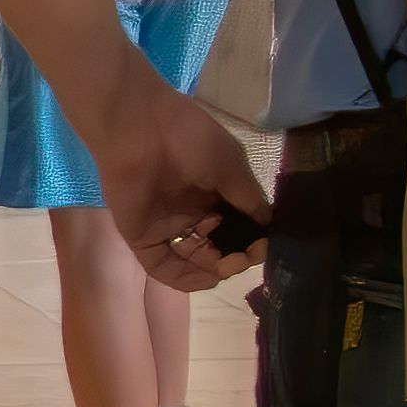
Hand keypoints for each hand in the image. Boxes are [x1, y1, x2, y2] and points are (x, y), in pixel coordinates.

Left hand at [99, 94, 275, 294]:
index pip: (239, 227)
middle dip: (238, 257)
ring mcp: (167, 226)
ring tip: (229, 262)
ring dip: (218, 270)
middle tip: (246, 255)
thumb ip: (249, 200)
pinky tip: (209, 277)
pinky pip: (165, 268)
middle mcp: (192, 212)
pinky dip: (188, 280)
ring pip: (196, 262)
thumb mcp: (231, 166)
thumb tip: (269, 227)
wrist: (138, 126)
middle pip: (220, 248)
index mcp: (214, 193)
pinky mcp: (142, 237)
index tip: (267, 244)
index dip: (254, 240)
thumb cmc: (188, 138)